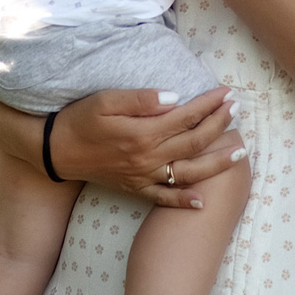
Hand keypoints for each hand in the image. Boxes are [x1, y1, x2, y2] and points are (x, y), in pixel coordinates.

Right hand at [47, 86, 246, 208]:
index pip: (186, 117)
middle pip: (193, 142)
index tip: (226, 93)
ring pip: (188, 172)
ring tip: (239, 152)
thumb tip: (175, 97)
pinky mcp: (134, 188)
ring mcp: (142, 176)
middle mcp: (147, 158)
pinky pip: (164, 198)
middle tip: (238, 109)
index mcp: (143, 133)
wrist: (55, 151)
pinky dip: (184, 201)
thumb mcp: (105, 101)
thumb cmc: (79, 120)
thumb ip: (140, 99)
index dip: (209, 104)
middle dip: (219, 125)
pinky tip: (202, 201)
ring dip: (217, 163)